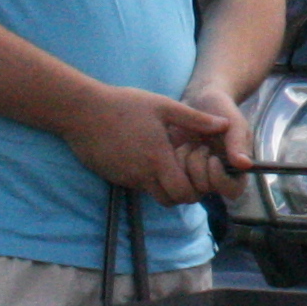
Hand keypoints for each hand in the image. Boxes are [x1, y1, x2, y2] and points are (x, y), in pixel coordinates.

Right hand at [66, 84, 243, 203]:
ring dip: (165, 185)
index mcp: (158, 159)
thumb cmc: (124, 105)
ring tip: (169, 163)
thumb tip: (224, 124)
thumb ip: (195, 119)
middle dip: (183, 191)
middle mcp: (142, 174)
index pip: (183, 192)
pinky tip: (149, 158)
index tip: (198, 169)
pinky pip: (138, 185)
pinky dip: (148, 179)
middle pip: (170, 200)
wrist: (82, 111)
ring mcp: (126, 178)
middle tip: (187, 170)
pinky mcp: (115, 176)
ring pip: (154, 194)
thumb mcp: (163, 106)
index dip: (196, 187)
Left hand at [178, 83, 257, 180]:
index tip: (212, 159)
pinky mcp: (177, 172)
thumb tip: (246, 164)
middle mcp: (215, 177)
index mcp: (235, 170)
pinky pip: (169, 180)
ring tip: (187, 145)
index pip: (232, 191)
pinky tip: (174, 148)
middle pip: (205, 189)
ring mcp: (195, 177)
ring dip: (183, 163)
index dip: (220, 179)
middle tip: (200, 145)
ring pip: (185, 186)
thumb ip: (238, 142)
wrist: (198, 100)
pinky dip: (169, 163)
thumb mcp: (233, 122)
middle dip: (199, 165)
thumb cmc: (221, 110)